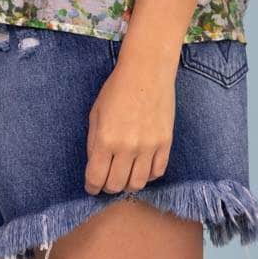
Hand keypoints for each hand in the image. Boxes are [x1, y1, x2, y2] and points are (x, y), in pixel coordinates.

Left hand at [84, 55, 175, 195]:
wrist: (147, 71)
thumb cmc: (117, 89)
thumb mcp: (96, 113)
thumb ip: (93, 142)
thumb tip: (95, 165)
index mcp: (105, 139)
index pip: (96, 178)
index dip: (91, 186)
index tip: (92, 186)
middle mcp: (127, 147)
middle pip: (116, 185)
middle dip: (108, 186)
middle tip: (107, 180)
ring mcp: (148, 147)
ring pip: (138, 184)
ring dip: (128, 184)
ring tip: (124, 174)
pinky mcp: (165, 143)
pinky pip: (158, 172)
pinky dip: (148, 175)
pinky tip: (141, 166)